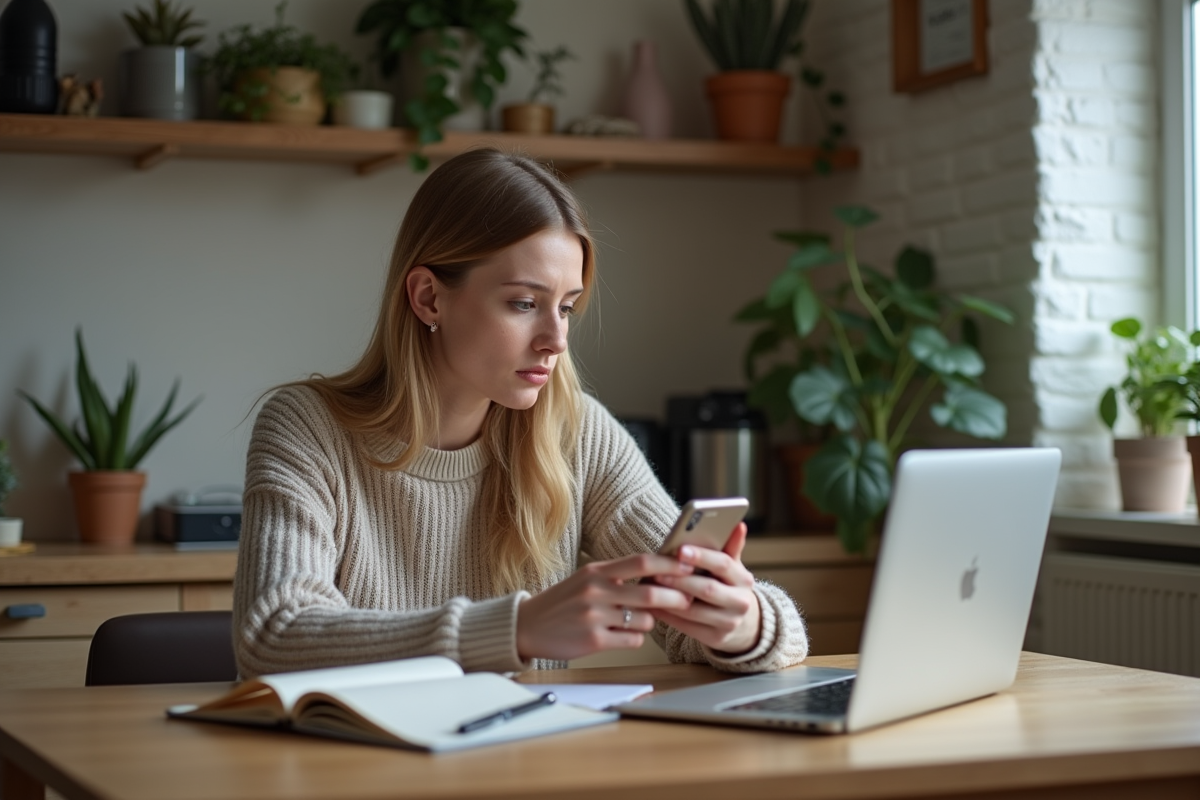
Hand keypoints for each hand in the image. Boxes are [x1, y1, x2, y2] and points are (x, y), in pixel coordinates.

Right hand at [516, 554, 695, 661]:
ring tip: (638, 620)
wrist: (528, 626)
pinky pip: (632, 640)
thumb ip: (617, 575)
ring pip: (644, 620)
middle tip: (687, 599)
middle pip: (650, 591)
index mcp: (597, 571)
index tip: (689, 565)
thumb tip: (657, 574)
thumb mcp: (586, 579)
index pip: (642, 561)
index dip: (670, 564)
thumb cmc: (563, 602)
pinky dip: (635, 638)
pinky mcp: (594, 640)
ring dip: (650, 622)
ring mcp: (595, 616)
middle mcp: (596, 590)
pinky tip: (622, 635)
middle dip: (675, 596)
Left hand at [650, 523, 761, 654]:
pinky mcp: (715, 639)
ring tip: (649, 587)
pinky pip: (686, 627)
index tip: (680, 549)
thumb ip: (731, 547)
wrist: (745, 625)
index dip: (701, 556)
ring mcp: (728, 623)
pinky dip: (668, 615)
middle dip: (680, 580)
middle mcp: (740, 602)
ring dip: (669, 599)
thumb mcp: (733, 569)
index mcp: (744, 579)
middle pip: (707, 589)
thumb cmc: (729, 587)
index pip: (723, 564)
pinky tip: (653, 606)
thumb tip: (737, 524)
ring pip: (693, 611)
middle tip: (656, 572)